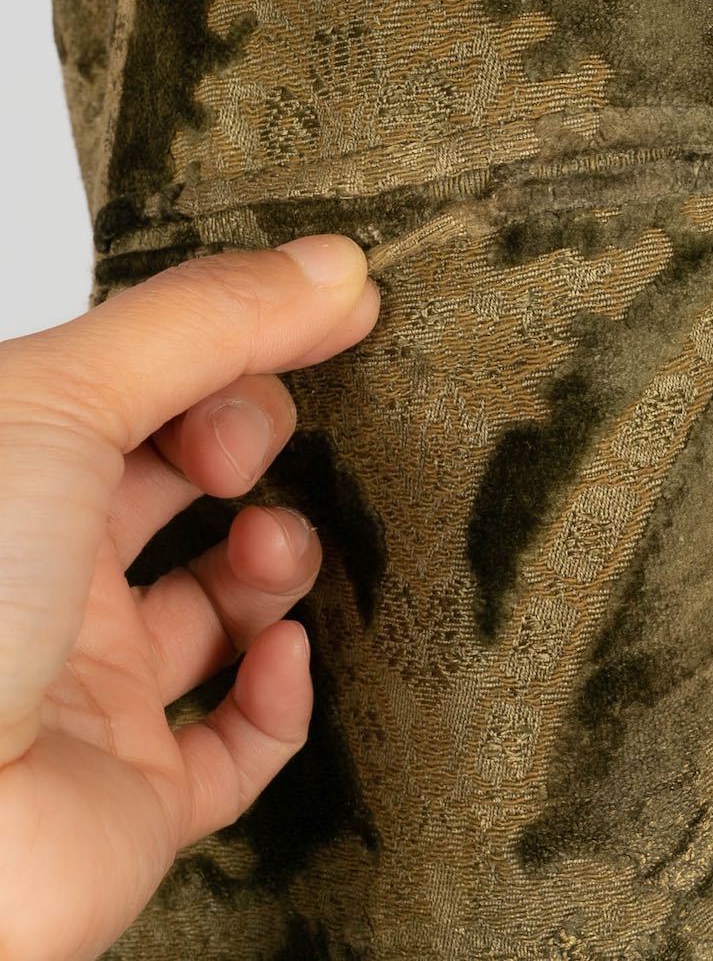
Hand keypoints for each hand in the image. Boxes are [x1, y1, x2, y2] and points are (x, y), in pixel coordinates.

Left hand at [0, 235, 379, 960]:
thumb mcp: (64, 402)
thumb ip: (206, 323)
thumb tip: (332, 266)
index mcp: (15, 465)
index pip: (145, 377)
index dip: (231, 345)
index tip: (329, 316)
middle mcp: (45, 569)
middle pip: (184, 480)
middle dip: (247, 444)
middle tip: (239, 455)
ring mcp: (87, 684)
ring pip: (221, 604)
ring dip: (276, 563)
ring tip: (268, 554)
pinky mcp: (131, 794)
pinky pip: (239, 743)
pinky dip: (282, 696)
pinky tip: (280, 655)